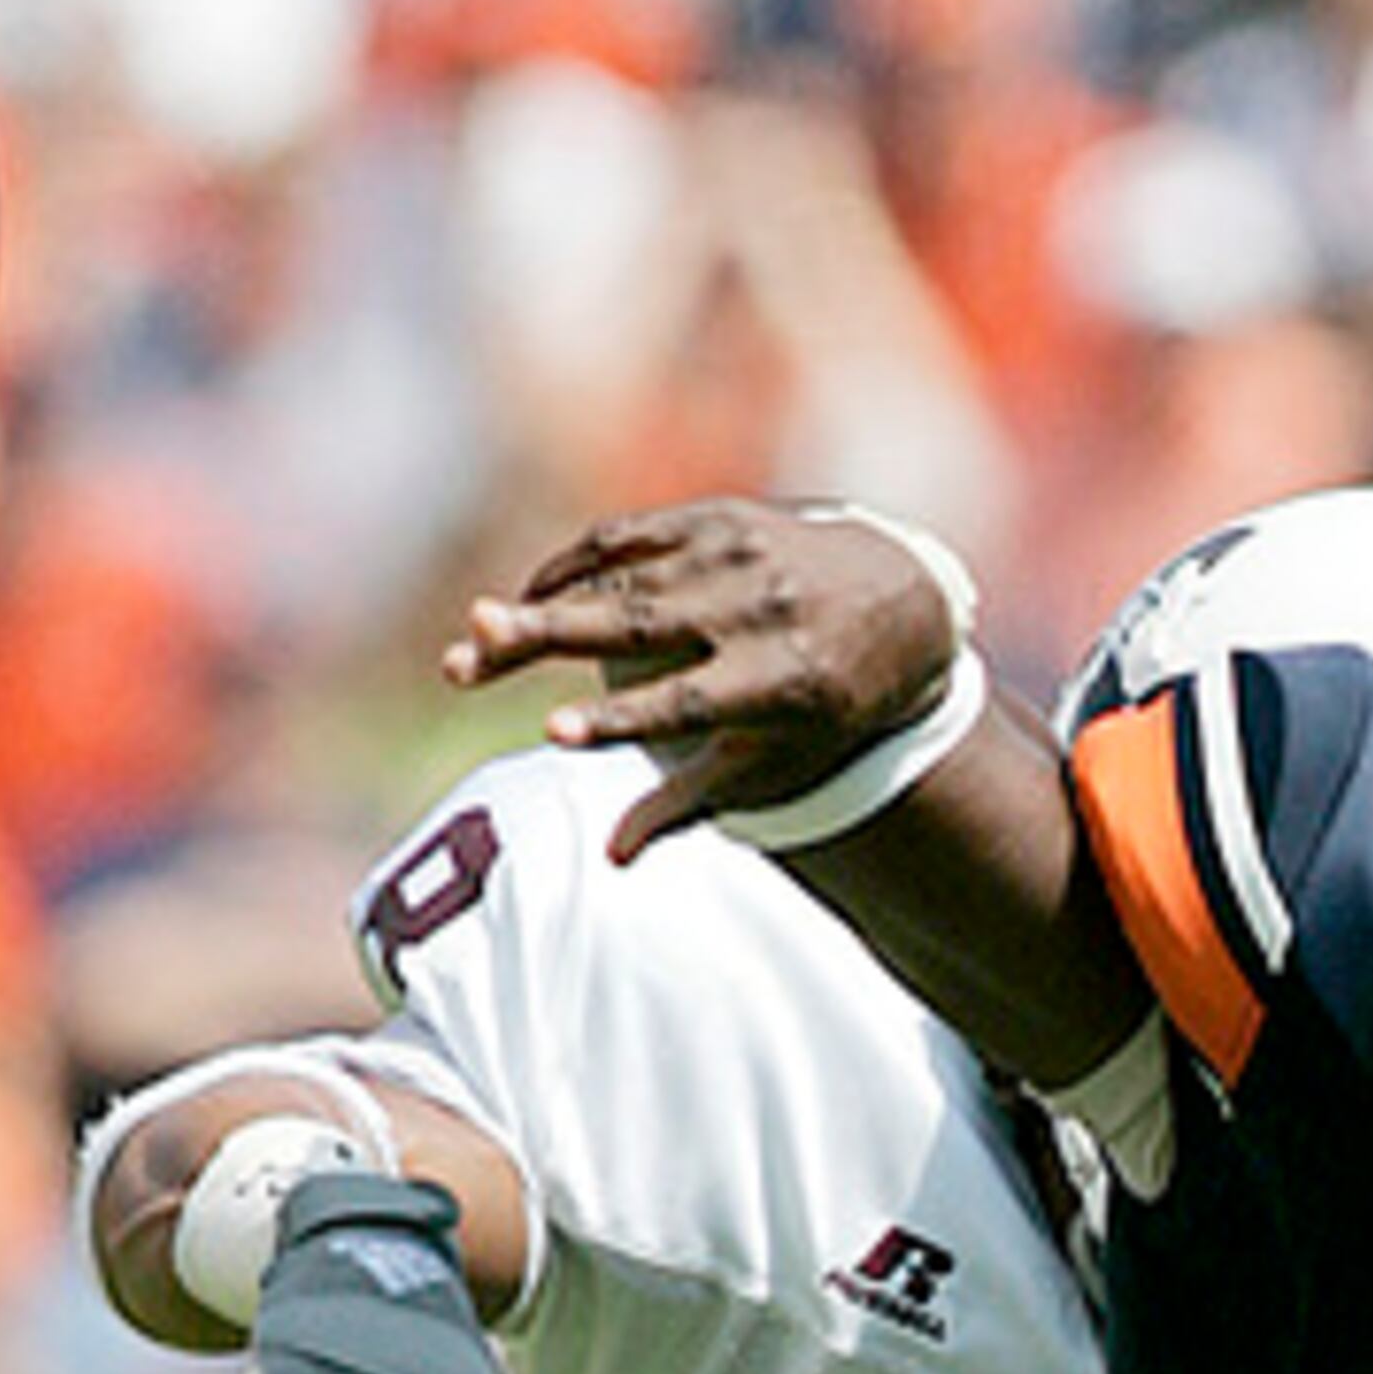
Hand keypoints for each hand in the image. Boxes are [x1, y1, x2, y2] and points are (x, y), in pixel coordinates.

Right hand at [441, 500, 964, 858]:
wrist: (903, 600)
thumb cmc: (829, 707)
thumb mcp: (783, 762)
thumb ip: (693, 801)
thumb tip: (611, 857)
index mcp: (783, 681)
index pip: (688, 703)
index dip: (619, 719)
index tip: (553, 733)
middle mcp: (760, 610)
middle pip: (637, 626)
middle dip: (547, 637)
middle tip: (470, 649)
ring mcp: (738, 554)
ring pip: (619, 579)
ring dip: (539, 604)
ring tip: (476, 634)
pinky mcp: (717, 516)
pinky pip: (626, 536)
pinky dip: (571, 563)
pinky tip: (526, 596)